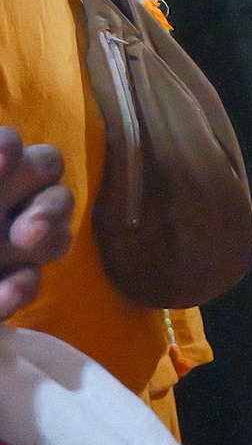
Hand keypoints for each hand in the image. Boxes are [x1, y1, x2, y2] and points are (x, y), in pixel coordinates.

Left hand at [0, 127, 74, 318]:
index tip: (1, 158)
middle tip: (26, 232)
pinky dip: (18, 289)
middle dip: (44, 197)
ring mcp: (10, 239)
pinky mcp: (10, 282)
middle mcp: (6, 197)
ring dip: (47, 234)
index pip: (9, 144)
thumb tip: (5, 156)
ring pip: (54, 224)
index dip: (7, 147)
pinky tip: (2, 300)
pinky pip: (29, 281)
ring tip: (25, 245)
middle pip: (48, 174)